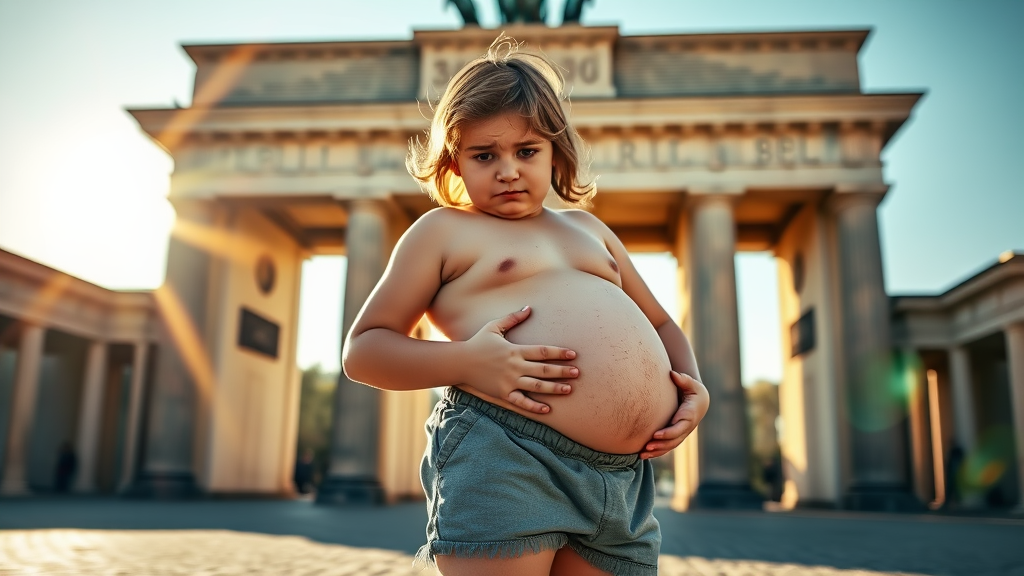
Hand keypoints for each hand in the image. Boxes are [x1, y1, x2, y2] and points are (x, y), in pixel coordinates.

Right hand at [462, 306, 578, 413]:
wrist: (459, 362)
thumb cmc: (477, 343)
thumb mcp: (494, 326)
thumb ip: (512, 318)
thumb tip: (529, 308)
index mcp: (515, 350)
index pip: (543, 351)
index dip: (559, 353)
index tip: (573, 355)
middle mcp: (515, 366)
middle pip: (544, 370)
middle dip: (562, 371)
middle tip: (578, 373)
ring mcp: (509, 381)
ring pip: (536, 387)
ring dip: (554, 389)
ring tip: (569, 389)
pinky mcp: (502, 393)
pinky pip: (521, 402)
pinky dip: (534, 407)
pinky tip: (547, 409)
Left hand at [640, 371, 708, 458]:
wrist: (699, 402)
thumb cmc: (693, 391)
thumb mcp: (691, 384)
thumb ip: (683, 379)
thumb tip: (673, 374)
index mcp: (689, 415)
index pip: (679, 427)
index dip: (668, 433)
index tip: (655, 435)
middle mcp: (686, 428)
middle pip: (673, 440)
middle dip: (660, 445)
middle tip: (646, 447)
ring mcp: (681, 434)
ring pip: (669, 446)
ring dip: (656, 451)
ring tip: (642, 454)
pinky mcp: (675, 436)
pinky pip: (666, 447)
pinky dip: (656, 452)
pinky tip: (643, 455)